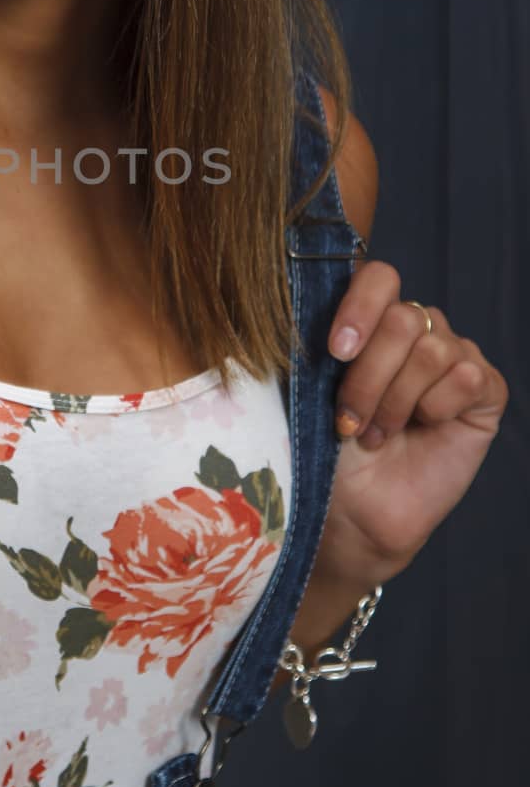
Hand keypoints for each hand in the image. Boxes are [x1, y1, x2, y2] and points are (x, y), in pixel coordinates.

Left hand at [315, 259, 507, 586]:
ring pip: (433, 349)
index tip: (336, 352)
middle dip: (369, 375)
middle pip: (404, 318)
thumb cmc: (326, 449)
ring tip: (378, 434)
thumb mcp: (309, 389)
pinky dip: (438, 406)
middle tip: (349, 420)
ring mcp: (454, 357)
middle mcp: (417, 330)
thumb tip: (302, 299)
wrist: (353, 509)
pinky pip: (470, 375)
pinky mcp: (485, 392)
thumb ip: (313, 341)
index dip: (360, 307)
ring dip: (397, 400)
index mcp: (372, 319)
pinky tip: (424, 427)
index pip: (379, 277)